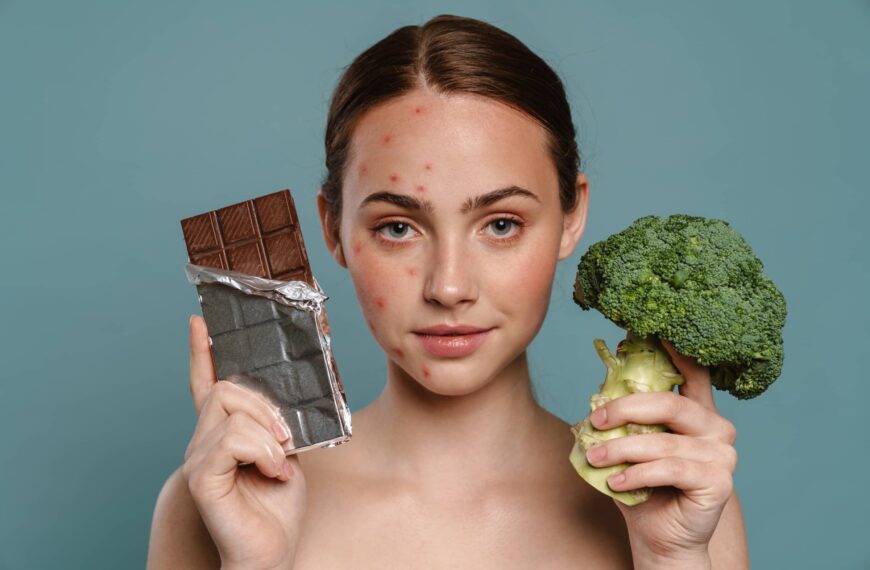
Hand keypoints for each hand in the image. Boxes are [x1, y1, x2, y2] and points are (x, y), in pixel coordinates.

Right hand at [181, 315, 307, 569]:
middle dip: (265, 406)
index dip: (201, 354)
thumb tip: (284, 397)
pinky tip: (272, 471)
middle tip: (286, 438)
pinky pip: (232, 439)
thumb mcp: (286, 451)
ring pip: (232, 410)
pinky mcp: (201, 475)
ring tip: (280, 462)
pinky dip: (262, 451)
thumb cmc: (278, 505)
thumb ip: (276, 422)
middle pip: (227, 389)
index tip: (199, 323)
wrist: (271, 550)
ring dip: (268, 433)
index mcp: (223, 432)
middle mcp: (203, 441)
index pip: (206, 385)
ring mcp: (198, 457)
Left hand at [583, 340, 736, 567]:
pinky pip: (670, 469)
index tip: (654, 330)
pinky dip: (638, 475)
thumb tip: (599, 389)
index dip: (676, 349)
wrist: (661, 537)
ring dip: (620, 449)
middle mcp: (716, 427)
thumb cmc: (643, 487)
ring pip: (663, 441)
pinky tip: (617, 482)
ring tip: (595, 457)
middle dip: (625, 408)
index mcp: (697, 412)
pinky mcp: (719, 480)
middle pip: (668, 404)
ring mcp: (722, 454)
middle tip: (595, 419)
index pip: (693, 372)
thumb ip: (624, 418)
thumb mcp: (629, 445)